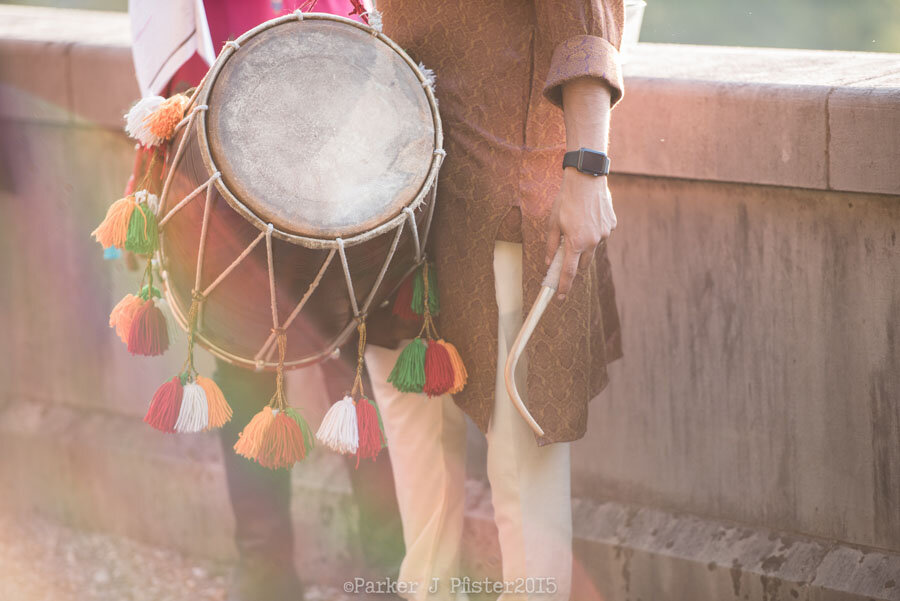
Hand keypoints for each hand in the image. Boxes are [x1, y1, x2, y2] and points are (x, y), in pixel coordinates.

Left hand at [544, 169, 615, 298]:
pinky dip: (594, 231)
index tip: (560, 298)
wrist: (587, 178)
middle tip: (568, 253)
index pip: (569, 273)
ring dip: (585, 244)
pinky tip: (589, 216)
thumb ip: (551, 245)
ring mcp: (605, 234)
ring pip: (593, 248)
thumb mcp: (552, 223)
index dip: (564, 287)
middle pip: (584, 264)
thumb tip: (548, 261)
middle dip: (576, 263)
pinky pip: (602, 234)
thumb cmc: (566, 200)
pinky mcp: (612, 225)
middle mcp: (593, 242)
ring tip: (578, 224)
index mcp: (575, 243)